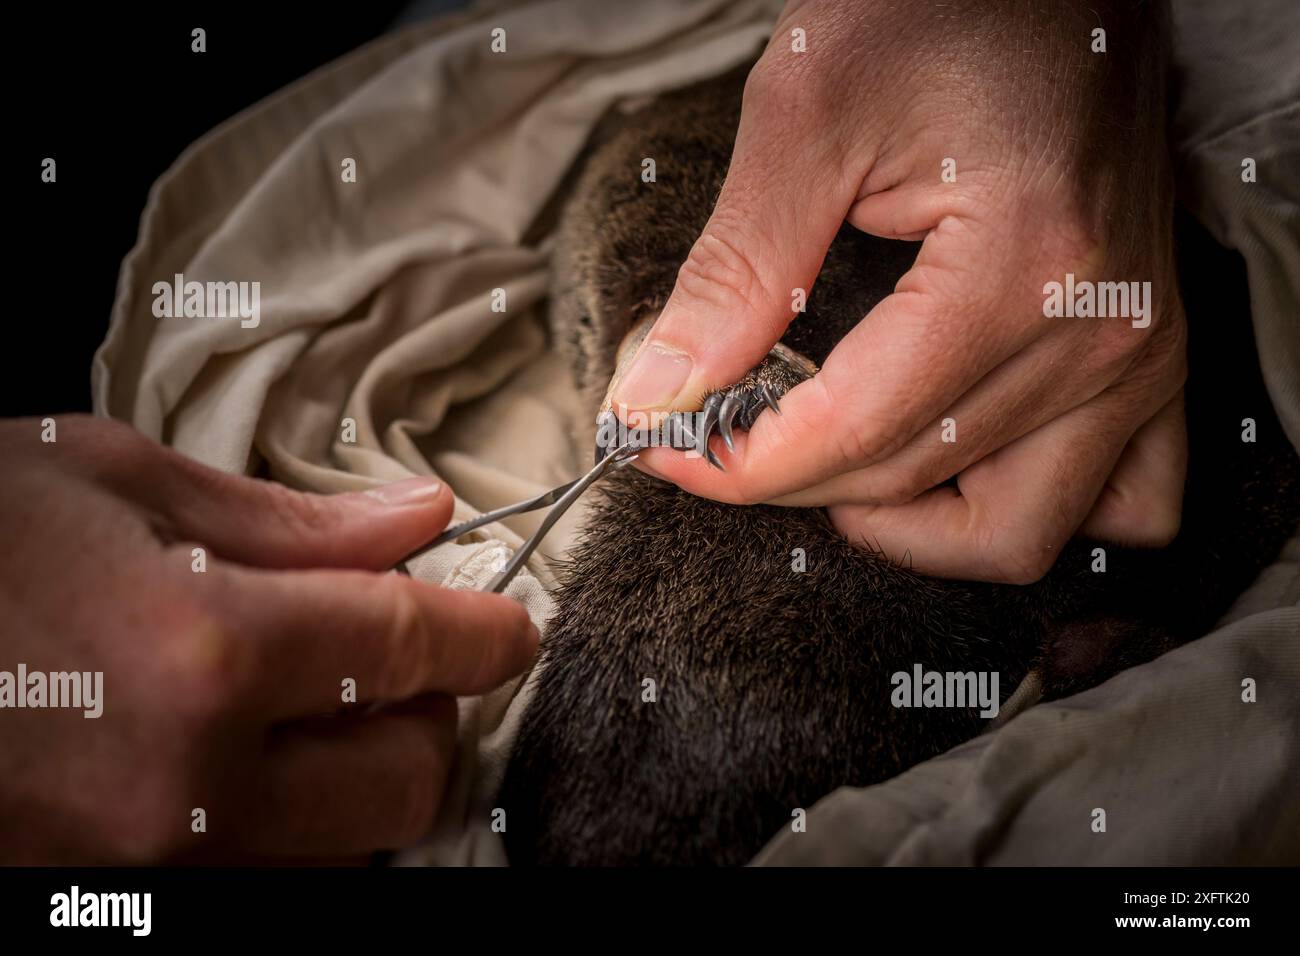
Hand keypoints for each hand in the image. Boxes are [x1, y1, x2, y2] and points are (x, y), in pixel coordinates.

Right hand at [0, 416, 536, 862]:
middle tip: (394, 659)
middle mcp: (190, 784)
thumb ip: (290, 519)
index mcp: (204, 650)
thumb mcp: (111, 482)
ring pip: (347, 849)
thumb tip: (422, 521)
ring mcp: (147, 866)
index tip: (506, 622)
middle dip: (430, 715)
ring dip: (366, 777)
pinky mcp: (109, 898)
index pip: (418, 649)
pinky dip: (292, 825)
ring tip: (313, 706)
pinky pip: (264, 878)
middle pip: (409, 779)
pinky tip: (245, 759)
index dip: (487, 631)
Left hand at [612, 0, 1187, 582]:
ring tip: (827, 462)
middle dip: (791, 481)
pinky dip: (1022, 509)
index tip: (662, 447)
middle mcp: (1102, 335)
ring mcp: (1140, 356)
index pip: (855, 430)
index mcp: (1025, 268)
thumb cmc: (939, 7)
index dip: (739, 462)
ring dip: (907, 526)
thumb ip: (736, 272)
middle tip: (717, 434)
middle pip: (915, 484)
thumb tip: (658, 392)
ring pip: (1016, 533)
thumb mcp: (809, 115)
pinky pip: (1123, 504)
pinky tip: (946, 467)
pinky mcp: (1150, 356)